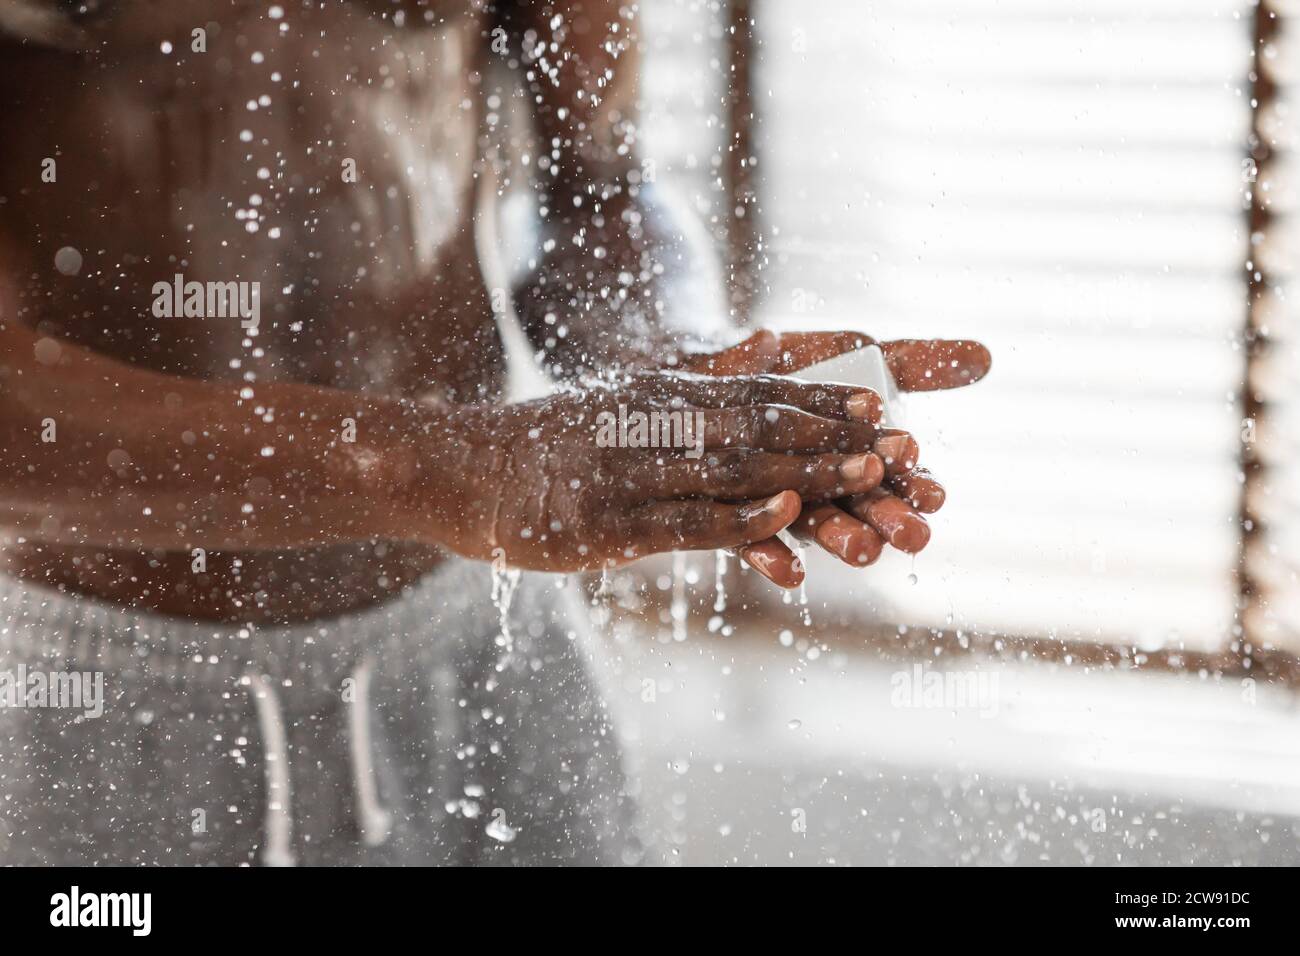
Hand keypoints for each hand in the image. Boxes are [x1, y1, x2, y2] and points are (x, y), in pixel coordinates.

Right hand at [429, 370, 893, 571]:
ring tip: (869, 472)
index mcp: (663, 394)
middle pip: (763, 425)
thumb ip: (695, 385)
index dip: (823, 402)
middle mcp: (656, 422)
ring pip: (735, 467)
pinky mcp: (609, 522)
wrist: (466, 467)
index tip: (884, 406)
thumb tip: (761, 350)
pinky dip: (739, 514)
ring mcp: (634, 471)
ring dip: (807, 469)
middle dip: (836, 438)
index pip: (759, 392)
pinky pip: (686, 518)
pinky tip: (783, 512)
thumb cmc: (552, 442)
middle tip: (904, 445)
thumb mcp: (625, 400)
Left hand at [684, 330, 990, 587]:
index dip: (916, 485)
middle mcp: (825, 484)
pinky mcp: (733, 509)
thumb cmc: (794, 363)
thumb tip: (986, 356)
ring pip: (813, 524)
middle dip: (887, 520)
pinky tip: (790, 574)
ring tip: (861, 550)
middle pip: (861, 504)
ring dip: (839, 538)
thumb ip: (915, 363)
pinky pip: (749, 538)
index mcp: (861, 452)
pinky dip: (771, 555)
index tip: (935, 493)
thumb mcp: (857, 352)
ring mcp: (780, 499)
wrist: (710, 359)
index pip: (897, 473)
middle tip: (913, 535)